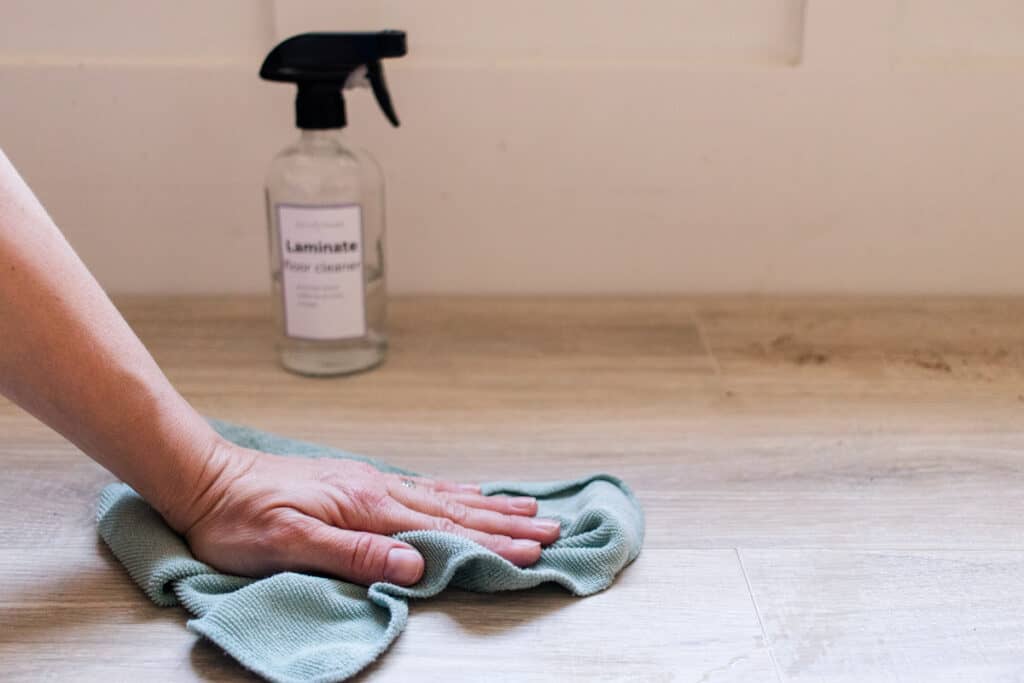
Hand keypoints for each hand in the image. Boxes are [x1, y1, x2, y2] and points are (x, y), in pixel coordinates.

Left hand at [173, 443, 560, 585]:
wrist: (206, 477)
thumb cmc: (238, 517)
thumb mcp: (286, 544)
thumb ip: (352, 553)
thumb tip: (412, 564)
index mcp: (367, 507)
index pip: (443, 530)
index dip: (491, 544)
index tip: (534, 552)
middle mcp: (377, 490)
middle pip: (456, 510)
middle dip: (507, 524)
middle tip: (552, 530)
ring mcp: (370, 483)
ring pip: (444, 496)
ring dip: (490, 506)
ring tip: (528, 509)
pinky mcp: (357, 483)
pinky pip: (420, 486)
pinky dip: (454, 492)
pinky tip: (467, 492)